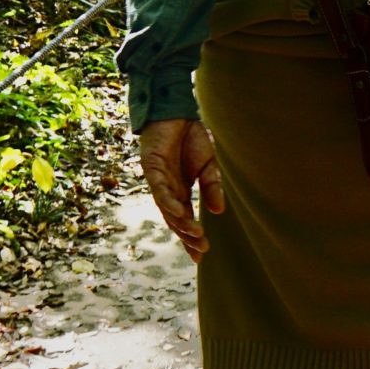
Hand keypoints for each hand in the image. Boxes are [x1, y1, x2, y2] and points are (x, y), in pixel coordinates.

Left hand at [137, 119, 224, 261]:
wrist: (178, 113)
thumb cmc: (191, 138)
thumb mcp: (208, 166)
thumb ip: (212, 187)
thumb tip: (218, 212)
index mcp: (181, 191)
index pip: (185, 219)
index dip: (191, 237)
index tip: (201, 255)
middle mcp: (168, 190)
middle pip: (175, 219)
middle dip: (187, 236)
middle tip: (201, 250)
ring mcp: (159, 180)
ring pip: (167, 208)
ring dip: (180, 222)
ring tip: (195, 234)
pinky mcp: (152, 168)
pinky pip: (159, 189)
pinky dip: (168, 201)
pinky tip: (180, 212)